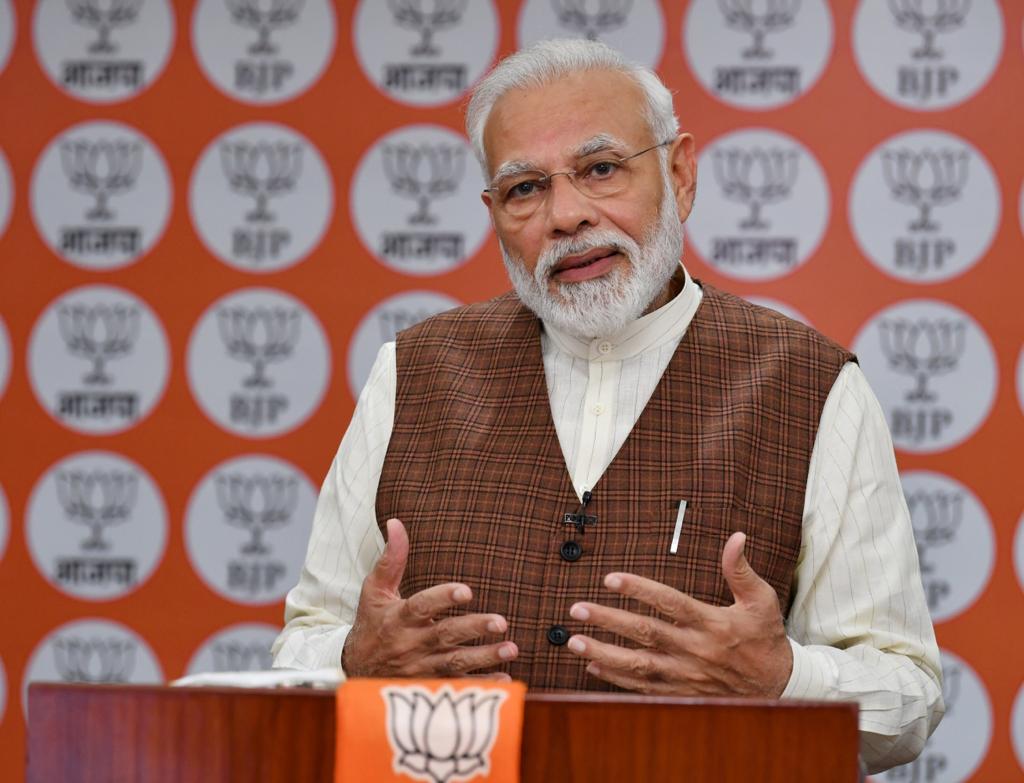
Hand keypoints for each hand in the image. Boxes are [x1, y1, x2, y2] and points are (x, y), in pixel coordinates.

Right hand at [342, 518, 518, 677]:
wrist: (354, 669)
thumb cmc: (371, 623)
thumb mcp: (375, 590)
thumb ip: (391, 559)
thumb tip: (396, 522)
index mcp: (397, 618)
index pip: (420, 607)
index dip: (442, 598)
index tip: (467, 590)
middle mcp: (409, 644)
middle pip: (444, 636)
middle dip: (473, 629)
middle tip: (500, 622)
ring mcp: (420, 668)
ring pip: (455, 663)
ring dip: (484, 657)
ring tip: (511, 648)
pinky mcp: (430, 684)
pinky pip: (458, 686)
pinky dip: (481, 684)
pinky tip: (504, 679)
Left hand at [565, 532, 791, 696]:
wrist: (779, 690)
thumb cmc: (766, 640)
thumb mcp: (762, 601)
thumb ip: (741, 570)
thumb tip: (736, 537)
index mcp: (712, 624)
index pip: (669, 603)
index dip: (639, 590)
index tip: (610, 579)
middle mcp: (695, 650)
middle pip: (645, 633)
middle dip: (609, 620)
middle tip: (577, 609)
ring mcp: (686, 675)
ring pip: (638, 665)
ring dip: (604, 653)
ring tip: (574, 641)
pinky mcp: (681, 693)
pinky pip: (643, 688)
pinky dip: (616, 679)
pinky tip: (593, 667)